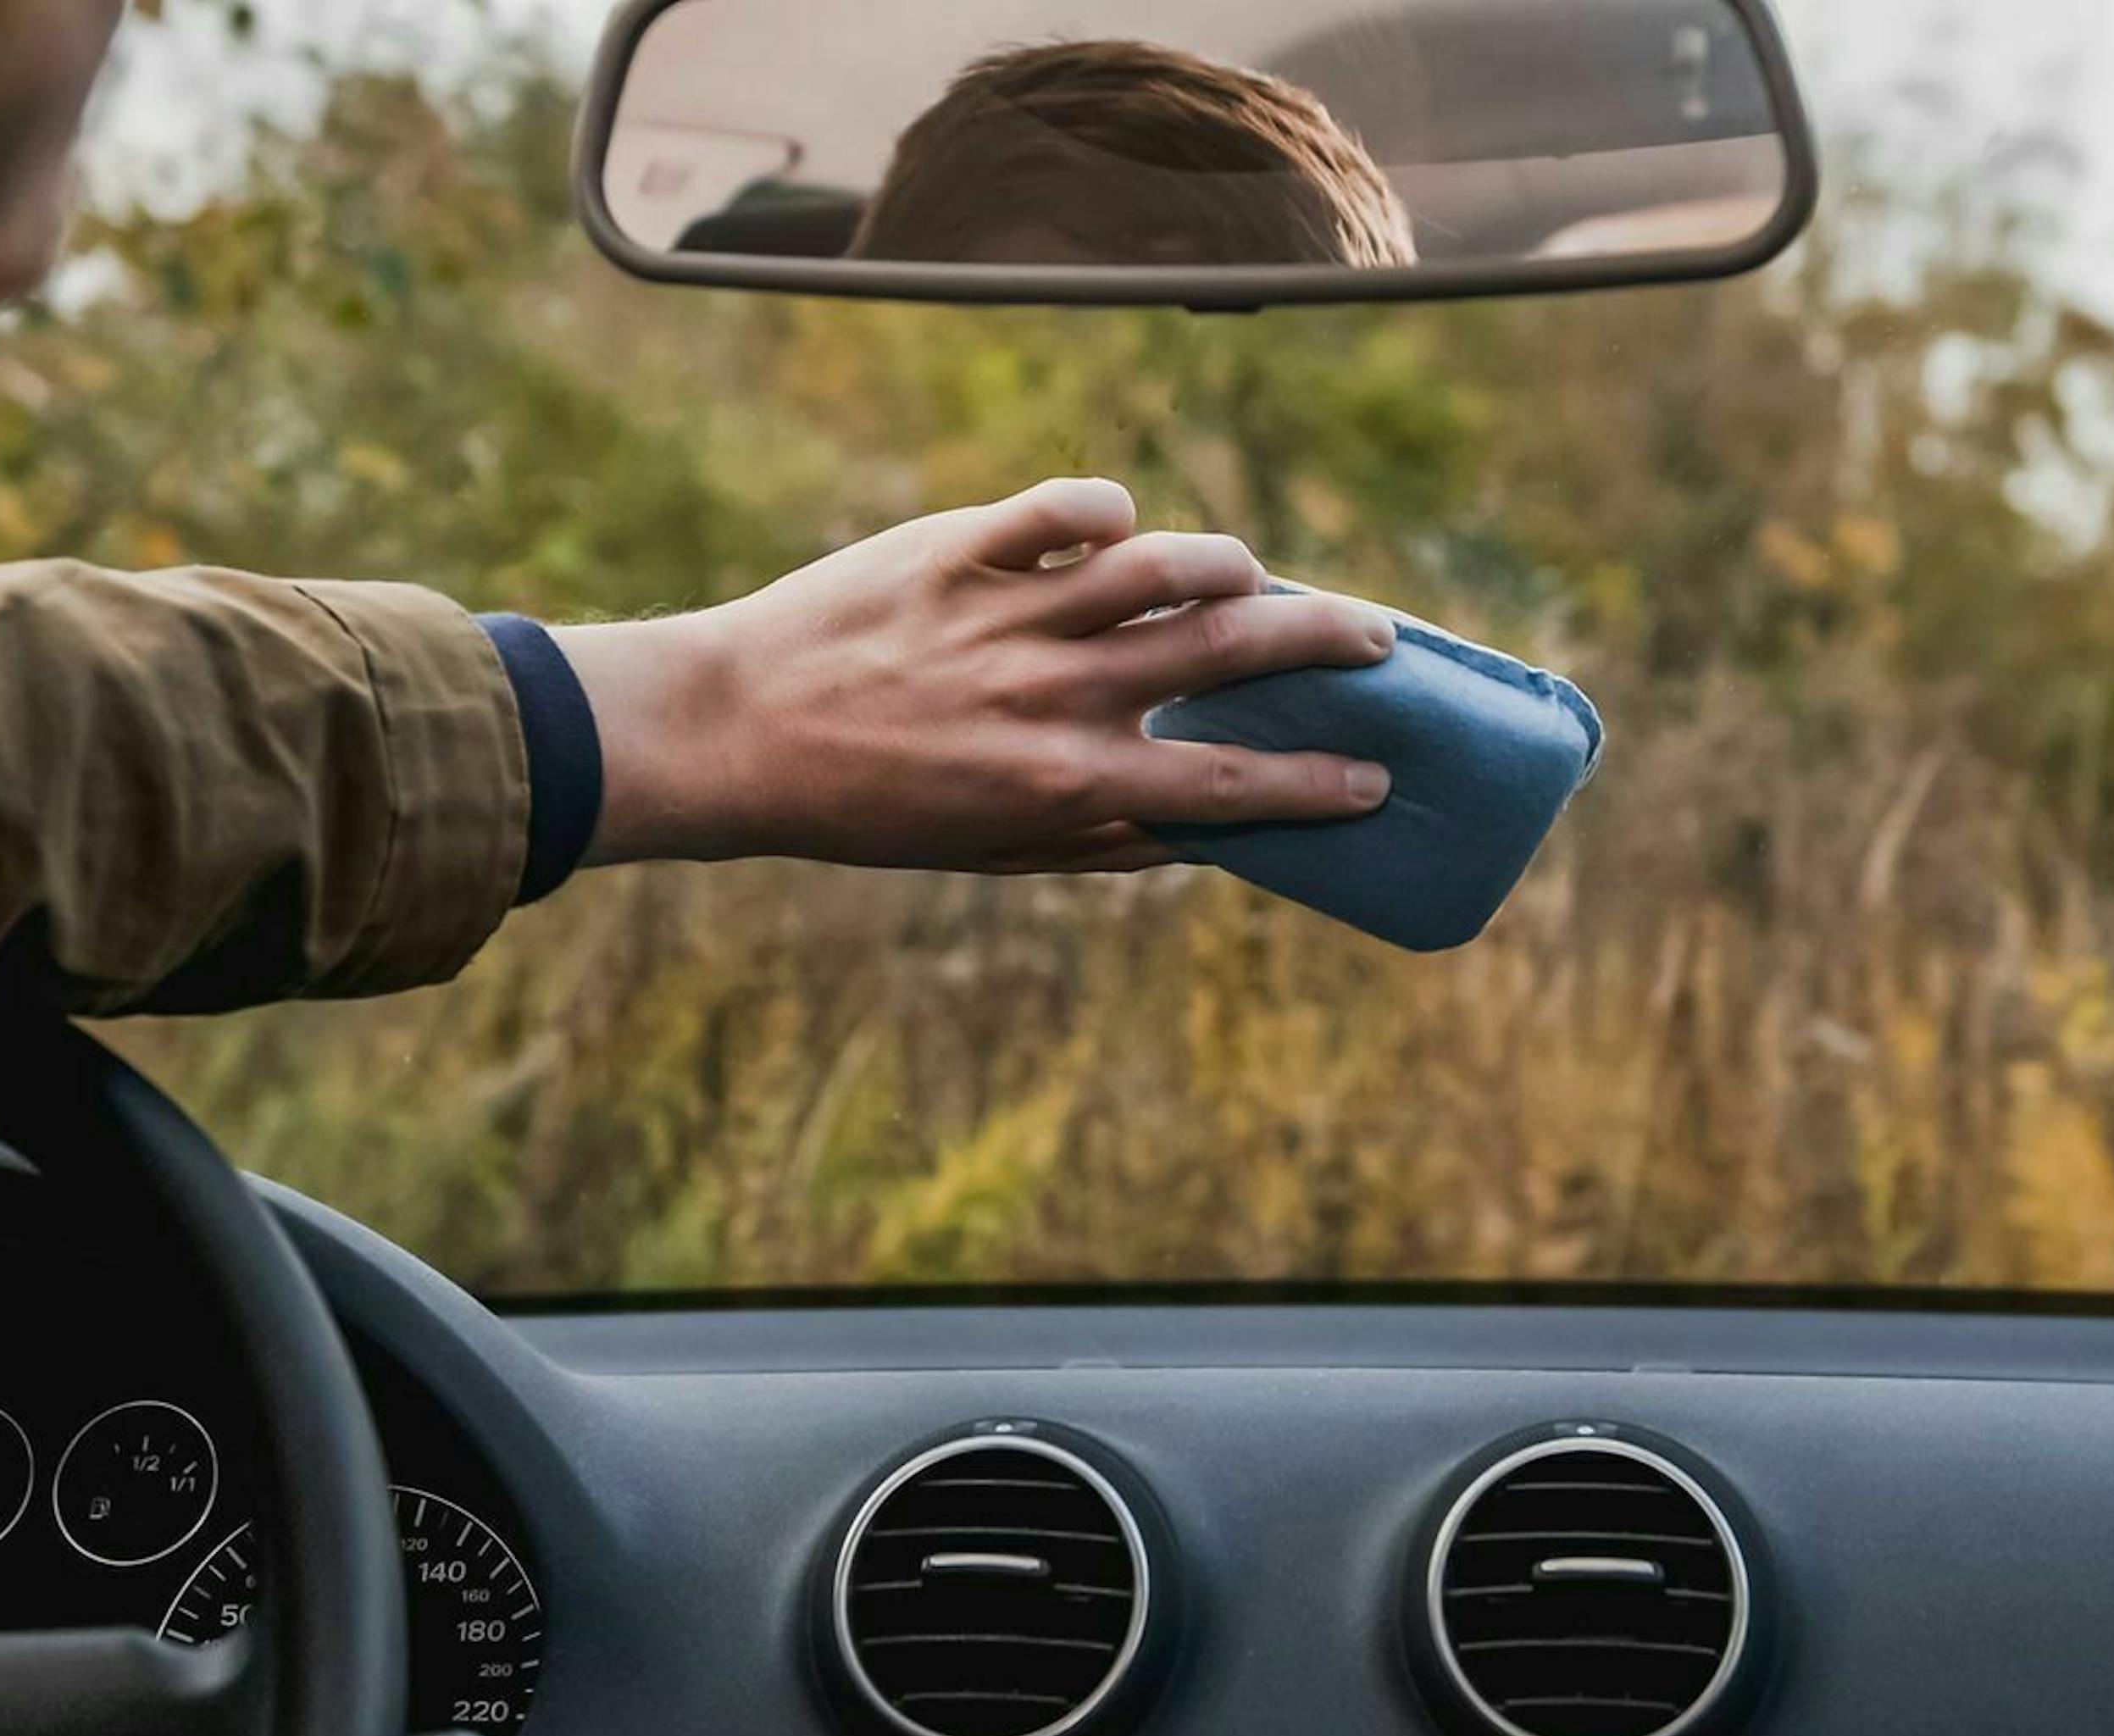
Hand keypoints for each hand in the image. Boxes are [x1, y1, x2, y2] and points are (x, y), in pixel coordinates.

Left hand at [553, 477, 1395, 873]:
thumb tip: (1204, 835)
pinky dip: (1108, 508)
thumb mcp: (991, 849)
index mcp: (1068, 780)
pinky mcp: (955, 549)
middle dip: (1323, 641)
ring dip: (1231, 565)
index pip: (1228, 781)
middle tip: (1374, 638)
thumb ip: (1101, 840)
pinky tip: (1124, 523)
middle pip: (1228, 654)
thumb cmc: (870, 809)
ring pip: (1161, 566)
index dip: (1317, 782)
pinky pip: (1061, 509)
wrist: (736, 735)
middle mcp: (1052, 696)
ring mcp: (1007, 616)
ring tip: (1257, 575)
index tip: (1377, 777)